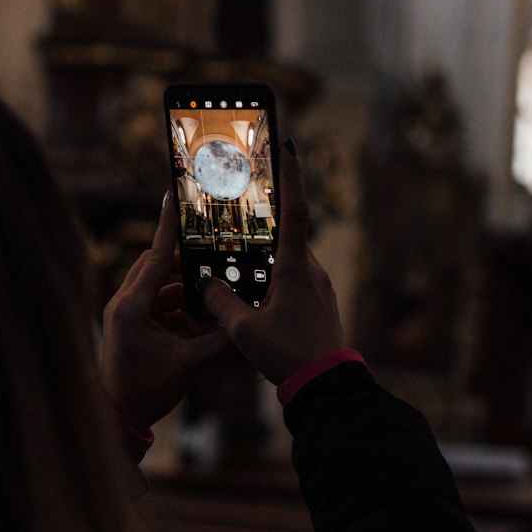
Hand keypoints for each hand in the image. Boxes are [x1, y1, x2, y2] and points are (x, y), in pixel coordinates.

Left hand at [101, 195, 231, 432]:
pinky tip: (200, 319)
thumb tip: (246, 320)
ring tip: (211, 297)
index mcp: (132, 307)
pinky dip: (178, 309)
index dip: (167, 228)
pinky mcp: (130, 326)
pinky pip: (157, 306)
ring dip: (184, 291)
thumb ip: (219, 339)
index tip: (172, 197)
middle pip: (155, 266)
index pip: (154, 257)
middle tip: (211, 256)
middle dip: (184, 263)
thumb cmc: (146, 391)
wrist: (119, 418)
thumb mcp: (189, 363)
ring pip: (158, 288)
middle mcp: (124, 304)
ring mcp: (125, 314)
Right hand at [196, 143, 344, 383]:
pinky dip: (272, 283)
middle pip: (284, 238)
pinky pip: (292, 283)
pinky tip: (256, 301)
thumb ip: (221, 303)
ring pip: (287, 263)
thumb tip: (205, 284)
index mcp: (296, 269)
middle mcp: (312, 272)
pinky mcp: (319, 305)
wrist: (326, 385)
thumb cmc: (289, 354)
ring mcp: (318, 288)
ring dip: (264, 264)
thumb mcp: (243, 330)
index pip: (295, 211)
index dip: (291, 177)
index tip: (288, 145)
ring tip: (240, 272)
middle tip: (240, 214)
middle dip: (261, 229)